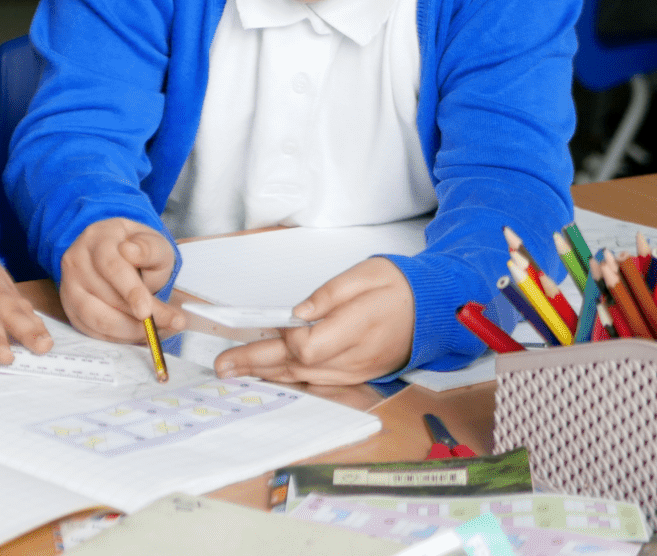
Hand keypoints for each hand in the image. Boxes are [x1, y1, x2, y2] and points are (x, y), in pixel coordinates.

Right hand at [57, 218, 186, 342]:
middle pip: (104, 295)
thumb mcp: (153, 243)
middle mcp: (76, 260)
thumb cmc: (137, 250)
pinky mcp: (70, 307)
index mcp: (98, 238)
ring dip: (128, 330)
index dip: (131, 291)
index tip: (148, 312)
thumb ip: (149, 249)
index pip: (111, 266)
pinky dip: (117, 337)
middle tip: (168, 324)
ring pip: (94, 317)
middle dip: (138, 317)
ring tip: (154, 331)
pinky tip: (136, 333)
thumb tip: (131, 252)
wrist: (121, 255)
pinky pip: (91, 330)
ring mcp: (69, 285)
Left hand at [212, 258, 413, 385]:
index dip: (282, 339)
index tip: (263, 327)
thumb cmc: (399, 287)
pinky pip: (318, 381)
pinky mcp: (356, 375)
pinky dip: (291, 378)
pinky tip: (269, 375)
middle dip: (257, 364)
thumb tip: (298, 312)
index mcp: (357, 327)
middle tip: (223, 365)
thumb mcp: (366, 274)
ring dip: (268, 374)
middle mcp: (354, 357)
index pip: (308, 345)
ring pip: (305, 377)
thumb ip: (329, 294)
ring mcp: (356, 370)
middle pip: (297, 365)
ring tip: (235, 372)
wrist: (433, 310)